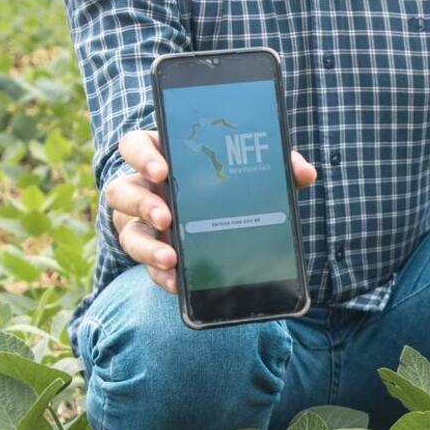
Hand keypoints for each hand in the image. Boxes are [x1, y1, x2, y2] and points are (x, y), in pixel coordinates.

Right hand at [106, 129, 316, 292]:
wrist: (222, 222)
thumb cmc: (229, 185)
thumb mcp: (250, 172)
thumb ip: (276, 167)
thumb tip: (306, 173)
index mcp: (163, 157)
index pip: (136, 146)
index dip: (142, 155)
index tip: (161, 169)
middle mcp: (144, 188)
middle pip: (123, 190)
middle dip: (143, 203)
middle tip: (167, 217)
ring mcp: (141, 223)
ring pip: (128, 232)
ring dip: (146, 247)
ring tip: (171, 258)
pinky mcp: (151, 252)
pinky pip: (144, 266)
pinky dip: (160, 275)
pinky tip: (178, 284)